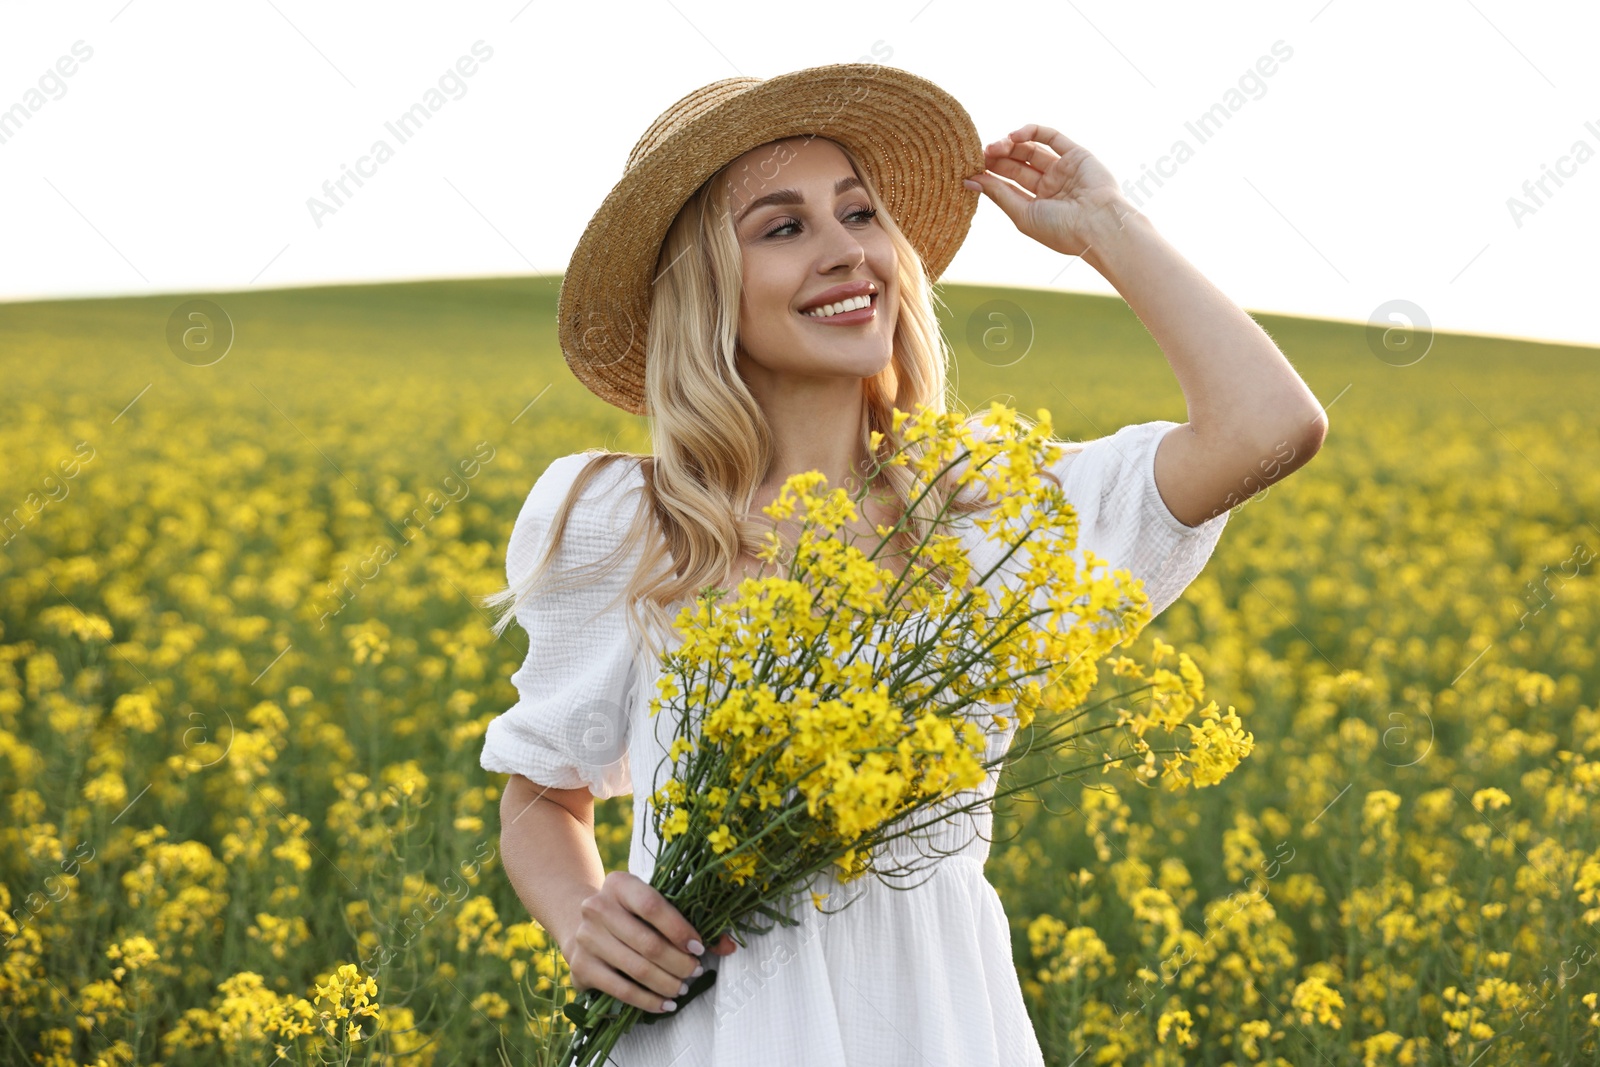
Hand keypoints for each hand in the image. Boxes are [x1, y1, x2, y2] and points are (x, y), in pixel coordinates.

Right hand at [565, 871, 737, 1013]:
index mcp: (619, 883)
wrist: (581, 926)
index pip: (653, 906)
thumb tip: (729, 945)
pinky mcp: (581, 967)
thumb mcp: (652, 907)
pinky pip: (621, 989)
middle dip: (678, 963)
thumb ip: (689, 922)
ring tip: (682, 989)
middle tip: (695, 972)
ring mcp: (586, 937)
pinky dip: (647, 1001)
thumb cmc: (629, 916)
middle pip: (647, 942)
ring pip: (636, 968)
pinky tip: (664, 1004)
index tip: (700, 948)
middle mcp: (597, 906)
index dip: (680, 929)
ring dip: (666, 983)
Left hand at [965, 124, 1133, 256]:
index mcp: (1038, 206)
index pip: (1008, 185)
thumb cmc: (1060, 228)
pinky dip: (1031, 132)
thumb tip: (970, 181)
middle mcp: (1051, 186)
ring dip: (1010, 145)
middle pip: (1017, 165)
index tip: (971, 170)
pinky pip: (1051, 137)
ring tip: (995, 146)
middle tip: (982, 154)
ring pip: (1031, 150)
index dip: (990, 175)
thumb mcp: (1022, 214)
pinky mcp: (1076, 154)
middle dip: (998, 158)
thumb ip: (998, 194)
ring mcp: (1064, 169)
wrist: (1098, 225)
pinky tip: (1013, 136)